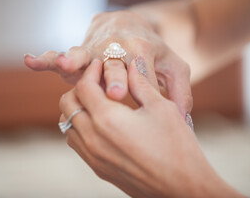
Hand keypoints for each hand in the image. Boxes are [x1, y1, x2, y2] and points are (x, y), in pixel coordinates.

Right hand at [25, 10, 191, 115]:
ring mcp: (94, 49)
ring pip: (83, 55)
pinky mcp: (79, 52)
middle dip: (114, 77)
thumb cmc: (153, 51)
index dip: (146, 88)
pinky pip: (59, 54)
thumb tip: (184, 118)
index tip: (151, 105)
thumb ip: (179, 90)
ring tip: (65, 65)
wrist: (130, 24)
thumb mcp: (174, 66)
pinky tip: (30, 60)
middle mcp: (115, 47)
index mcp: (141, 50)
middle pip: (114, 64)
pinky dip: (45, 58)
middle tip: (115, 92)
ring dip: (74, 60)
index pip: (142, 72)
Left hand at [58, 59, 241, 196]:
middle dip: (79, 87)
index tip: (100, 65)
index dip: (90, 71)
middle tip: (97, 81)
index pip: (84, 86)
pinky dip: (79, 126)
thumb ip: (141, 83)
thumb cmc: (177, 146)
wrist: (182, 188)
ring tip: (97, 101)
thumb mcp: (161, 108)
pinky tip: (99, 123)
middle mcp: (93, 137)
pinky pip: (75, 141)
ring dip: (77, 107)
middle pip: (68, 103)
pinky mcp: (96, 168)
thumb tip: (131, 64)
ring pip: (67, 123)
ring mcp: (92, 155)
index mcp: (107, 118)